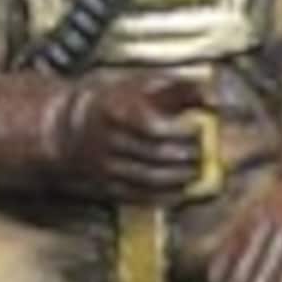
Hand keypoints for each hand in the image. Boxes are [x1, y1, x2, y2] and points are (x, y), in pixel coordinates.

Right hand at [61, 75, 210, 203]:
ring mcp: (106, 167)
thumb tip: (214, 100)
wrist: (67, 130)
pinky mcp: (107, 187)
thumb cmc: (115, 103)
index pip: (154, 127)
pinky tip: (183, 189)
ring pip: (151, 179)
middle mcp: (108, 141)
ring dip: (181, 177)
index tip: (200, 128)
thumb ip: (180, 88)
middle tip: (206, 152)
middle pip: (156, 155)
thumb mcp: (142, 85)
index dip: (182, 131)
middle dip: (187, 156)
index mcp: (116, 111)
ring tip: (198, 170)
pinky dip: (167, 195)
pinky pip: (141, 196)